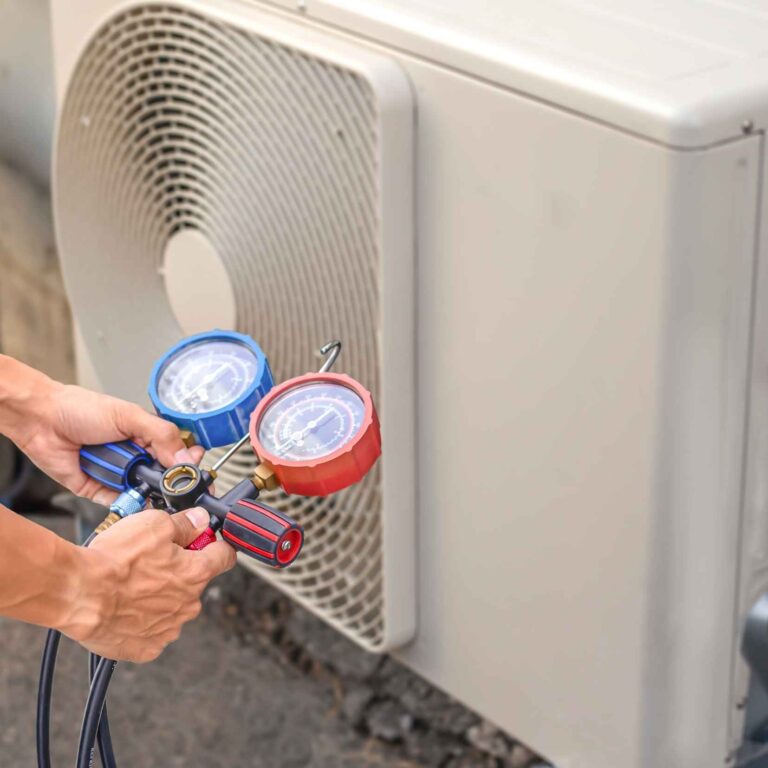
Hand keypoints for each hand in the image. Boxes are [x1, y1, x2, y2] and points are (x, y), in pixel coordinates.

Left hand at [15, 381, 202, 504]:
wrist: (42, 421)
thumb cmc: (80, 409)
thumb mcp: (129, 416)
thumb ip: (161, 434)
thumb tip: (185, 455)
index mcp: (147, 436)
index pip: (178, 453)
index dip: (187, 463)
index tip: (195, 470)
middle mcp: (136, 456)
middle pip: (165, 477)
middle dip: (171, 482)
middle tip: (177, 485)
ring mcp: (119, 474)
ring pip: (145, 492)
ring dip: (148, 492)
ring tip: (151, 489)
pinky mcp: (101, 490)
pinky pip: (121, 504)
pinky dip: (129, 504)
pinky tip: (135, 502)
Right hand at [62, 507, 235, 661]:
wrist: (79, 594)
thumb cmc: (115, 560)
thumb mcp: (155, 524)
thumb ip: (184, 523)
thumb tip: (200, 520)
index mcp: (196, 573)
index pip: (225, 556)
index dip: (215, 545)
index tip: (205, 541)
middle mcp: (189, 604)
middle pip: (195, 582)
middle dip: (180, 570)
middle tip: (152, 560)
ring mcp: (169, 629)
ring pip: (173, 607)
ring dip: (160, 596)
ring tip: (132, 584)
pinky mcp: (146, 647)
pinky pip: (152, 631)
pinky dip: (142, 620)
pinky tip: (125, 607)